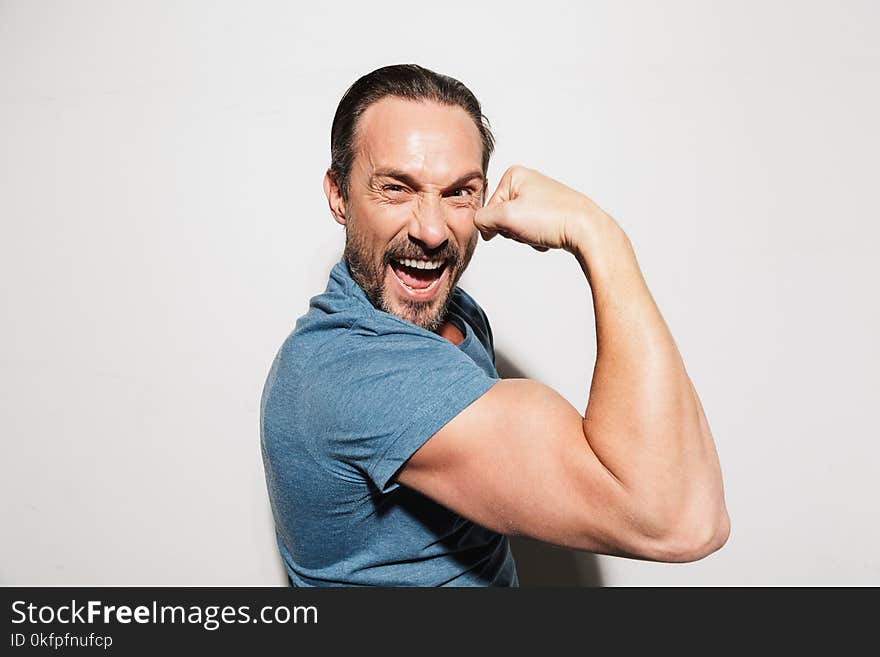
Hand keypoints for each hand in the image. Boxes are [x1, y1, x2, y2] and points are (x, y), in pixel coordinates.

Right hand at [474, 166, 603, 252]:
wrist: (586, 230)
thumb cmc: (553, 218)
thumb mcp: (507, 216)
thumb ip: (482, 219)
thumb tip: (481, 226)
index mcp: (514, 175)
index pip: (488, 207)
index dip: (497, 223)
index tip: (514, 224)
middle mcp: (527, 182)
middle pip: (502, 217)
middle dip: (513, 230)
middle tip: (528, 229)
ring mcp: (539, 198)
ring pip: (516, 226)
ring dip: (525, 236)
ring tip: (540, 232)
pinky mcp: (549, 213)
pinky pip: (530, 231)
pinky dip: (536, 238)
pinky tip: (548, 236)